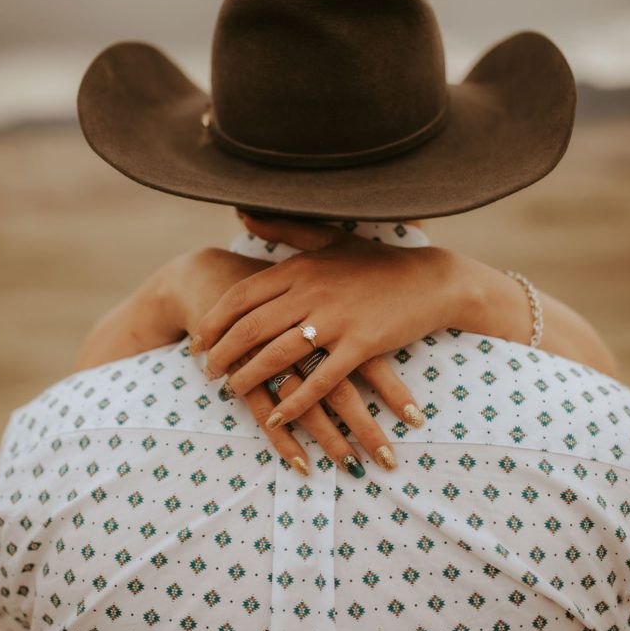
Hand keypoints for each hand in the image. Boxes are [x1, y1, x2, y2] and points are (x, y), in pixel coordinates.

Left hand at [192, 213, 474, 430]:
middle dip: (222, 353)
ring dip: (249, 377)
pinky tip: (278, 416)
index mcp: (301, 267)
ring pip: (278, 354)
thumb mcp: (329, 239)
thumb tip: (242, 214)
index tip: (199, 340)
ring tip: (232, 392)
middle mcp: (312, 291)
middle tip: (206, 372)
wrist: (430, 280)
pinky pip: (320, 379)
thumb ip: (284, 230)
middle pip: (251, 327)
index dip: (216, 321)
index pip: (243, 295)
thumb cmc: (377, 262)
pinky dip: (296, 400)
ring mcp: (337, 319)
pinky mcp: (362, 345)